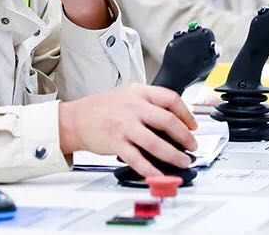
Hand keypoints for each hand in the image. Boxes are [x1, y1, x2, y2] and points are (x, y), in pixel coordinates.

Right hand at [58, 84, 197, 178]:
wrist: (75, 119)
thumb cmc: (101, 108)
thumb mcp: (127, 95)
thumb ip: (148, 102)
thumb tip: (173, 119)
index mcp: (139, 92)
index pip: (170, 99)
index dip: (186, 113)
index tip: (193, 125)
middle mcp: (133, 108)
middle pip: (167, 121)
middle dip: (185, 136)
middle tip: (192, 145)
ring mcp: (124, 126)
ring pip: (155, 142)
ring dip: (173, 154)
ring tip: (183, 160)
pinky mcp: (116, 143)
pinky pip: (138, 159)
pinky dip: (151, 169)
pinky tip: (159, 175)